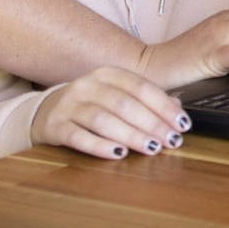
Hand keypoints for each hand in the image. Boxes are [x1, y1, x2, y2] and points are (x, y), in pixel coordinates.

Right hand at [32, 66, 189, 159]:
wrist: (46, 111)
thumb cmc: (92, 104)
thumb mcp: (118, 95)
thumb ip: (146, 100)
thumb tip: (177, 108)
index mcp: (108, 74)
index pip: (142, 88)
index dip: (164, 107)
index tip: (182, 125)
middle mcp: (88, 85)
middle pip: (125, 104)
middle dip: (152, 124)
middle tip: (170, 141)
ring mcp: (69, 104)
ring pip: (103, 120)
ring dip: (131, 136)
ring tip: (151, 149)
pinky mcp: (54, 126)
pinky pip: (78, 136)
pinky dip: (100, 146)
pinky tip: (118, 154)